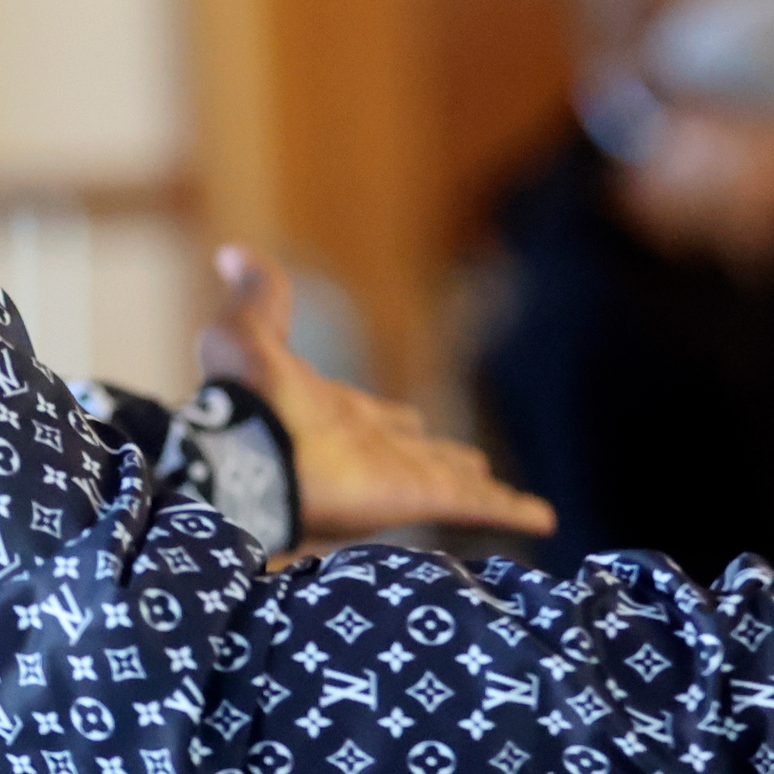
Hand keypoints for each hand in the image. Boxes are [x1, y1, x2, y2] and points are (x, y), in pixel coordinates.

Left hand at [198, 247, 554, 543]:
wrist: (248, 455)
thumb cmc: (244, 397)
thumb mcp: (248, 332)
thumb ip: (258, 296)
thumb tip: (230, 253)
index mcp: (334, 415)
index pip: (375, 418)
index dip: (392, 421)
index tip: (411, 422)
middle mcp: (370, 450)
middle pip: (416, 455)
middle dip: (440, 460)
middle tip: (471, 467)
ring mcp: (398, 477)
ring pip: (451, 482)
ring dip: (479, 489)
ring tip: (507, 498)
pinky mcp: (419, 498)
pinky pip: (475, 505)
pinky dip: (511, 511)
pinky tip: (544, 520)